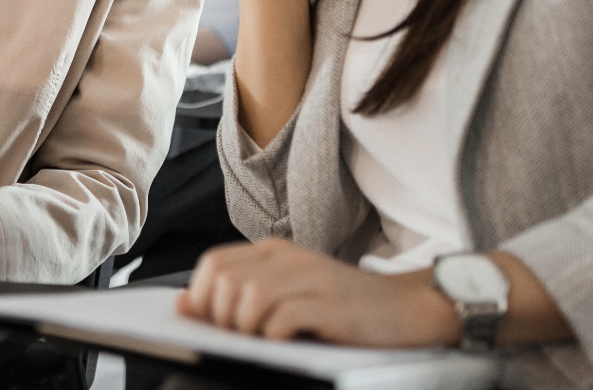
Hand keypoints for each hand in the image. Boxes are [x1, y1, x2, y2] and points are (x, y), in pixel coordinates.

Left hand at [176, 239, 457, 347]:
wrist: (409, 307)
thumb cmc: (344, 306)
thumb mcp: (289, 291)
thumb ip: (238, 292)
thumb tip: (183, 304)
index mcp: (274, 251)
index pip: (213, 263)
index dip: (201, 296)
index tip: (210, 324)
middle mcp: (289, 258)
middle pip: (225, 280)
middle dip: (221, 317)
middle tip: (240, 337)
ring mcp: (312, 279)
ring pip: (250, 297)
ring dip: (245, 328)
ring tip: (262, 340)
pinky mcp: (332, 306)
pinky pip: (283, 318)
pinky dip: (274, 335)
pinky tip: (286, 341)